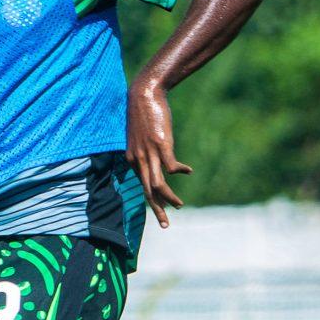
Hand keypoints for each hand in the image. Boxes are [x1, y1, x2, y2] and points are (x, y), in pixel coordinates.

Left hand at [127, 82, 191, 226]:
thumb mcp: (140, 137)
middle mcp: (138, 160)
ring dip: (169, 198)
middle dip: (157, 210)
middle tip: (165, 225)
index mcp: (132, 160)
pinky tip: (188, 171)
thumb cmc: (142, 114)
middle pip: (147, 191)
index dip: (153, 199)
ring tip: (179, 205)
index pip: (142, 186)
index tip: (162, 209)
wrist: (142, 94)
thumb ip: (146, 152)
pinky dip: (179, 171)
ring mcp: (149, 153)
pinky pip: (170, 166)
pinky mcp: (160, 144)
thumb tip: (161, 164)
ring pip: (157, 184)